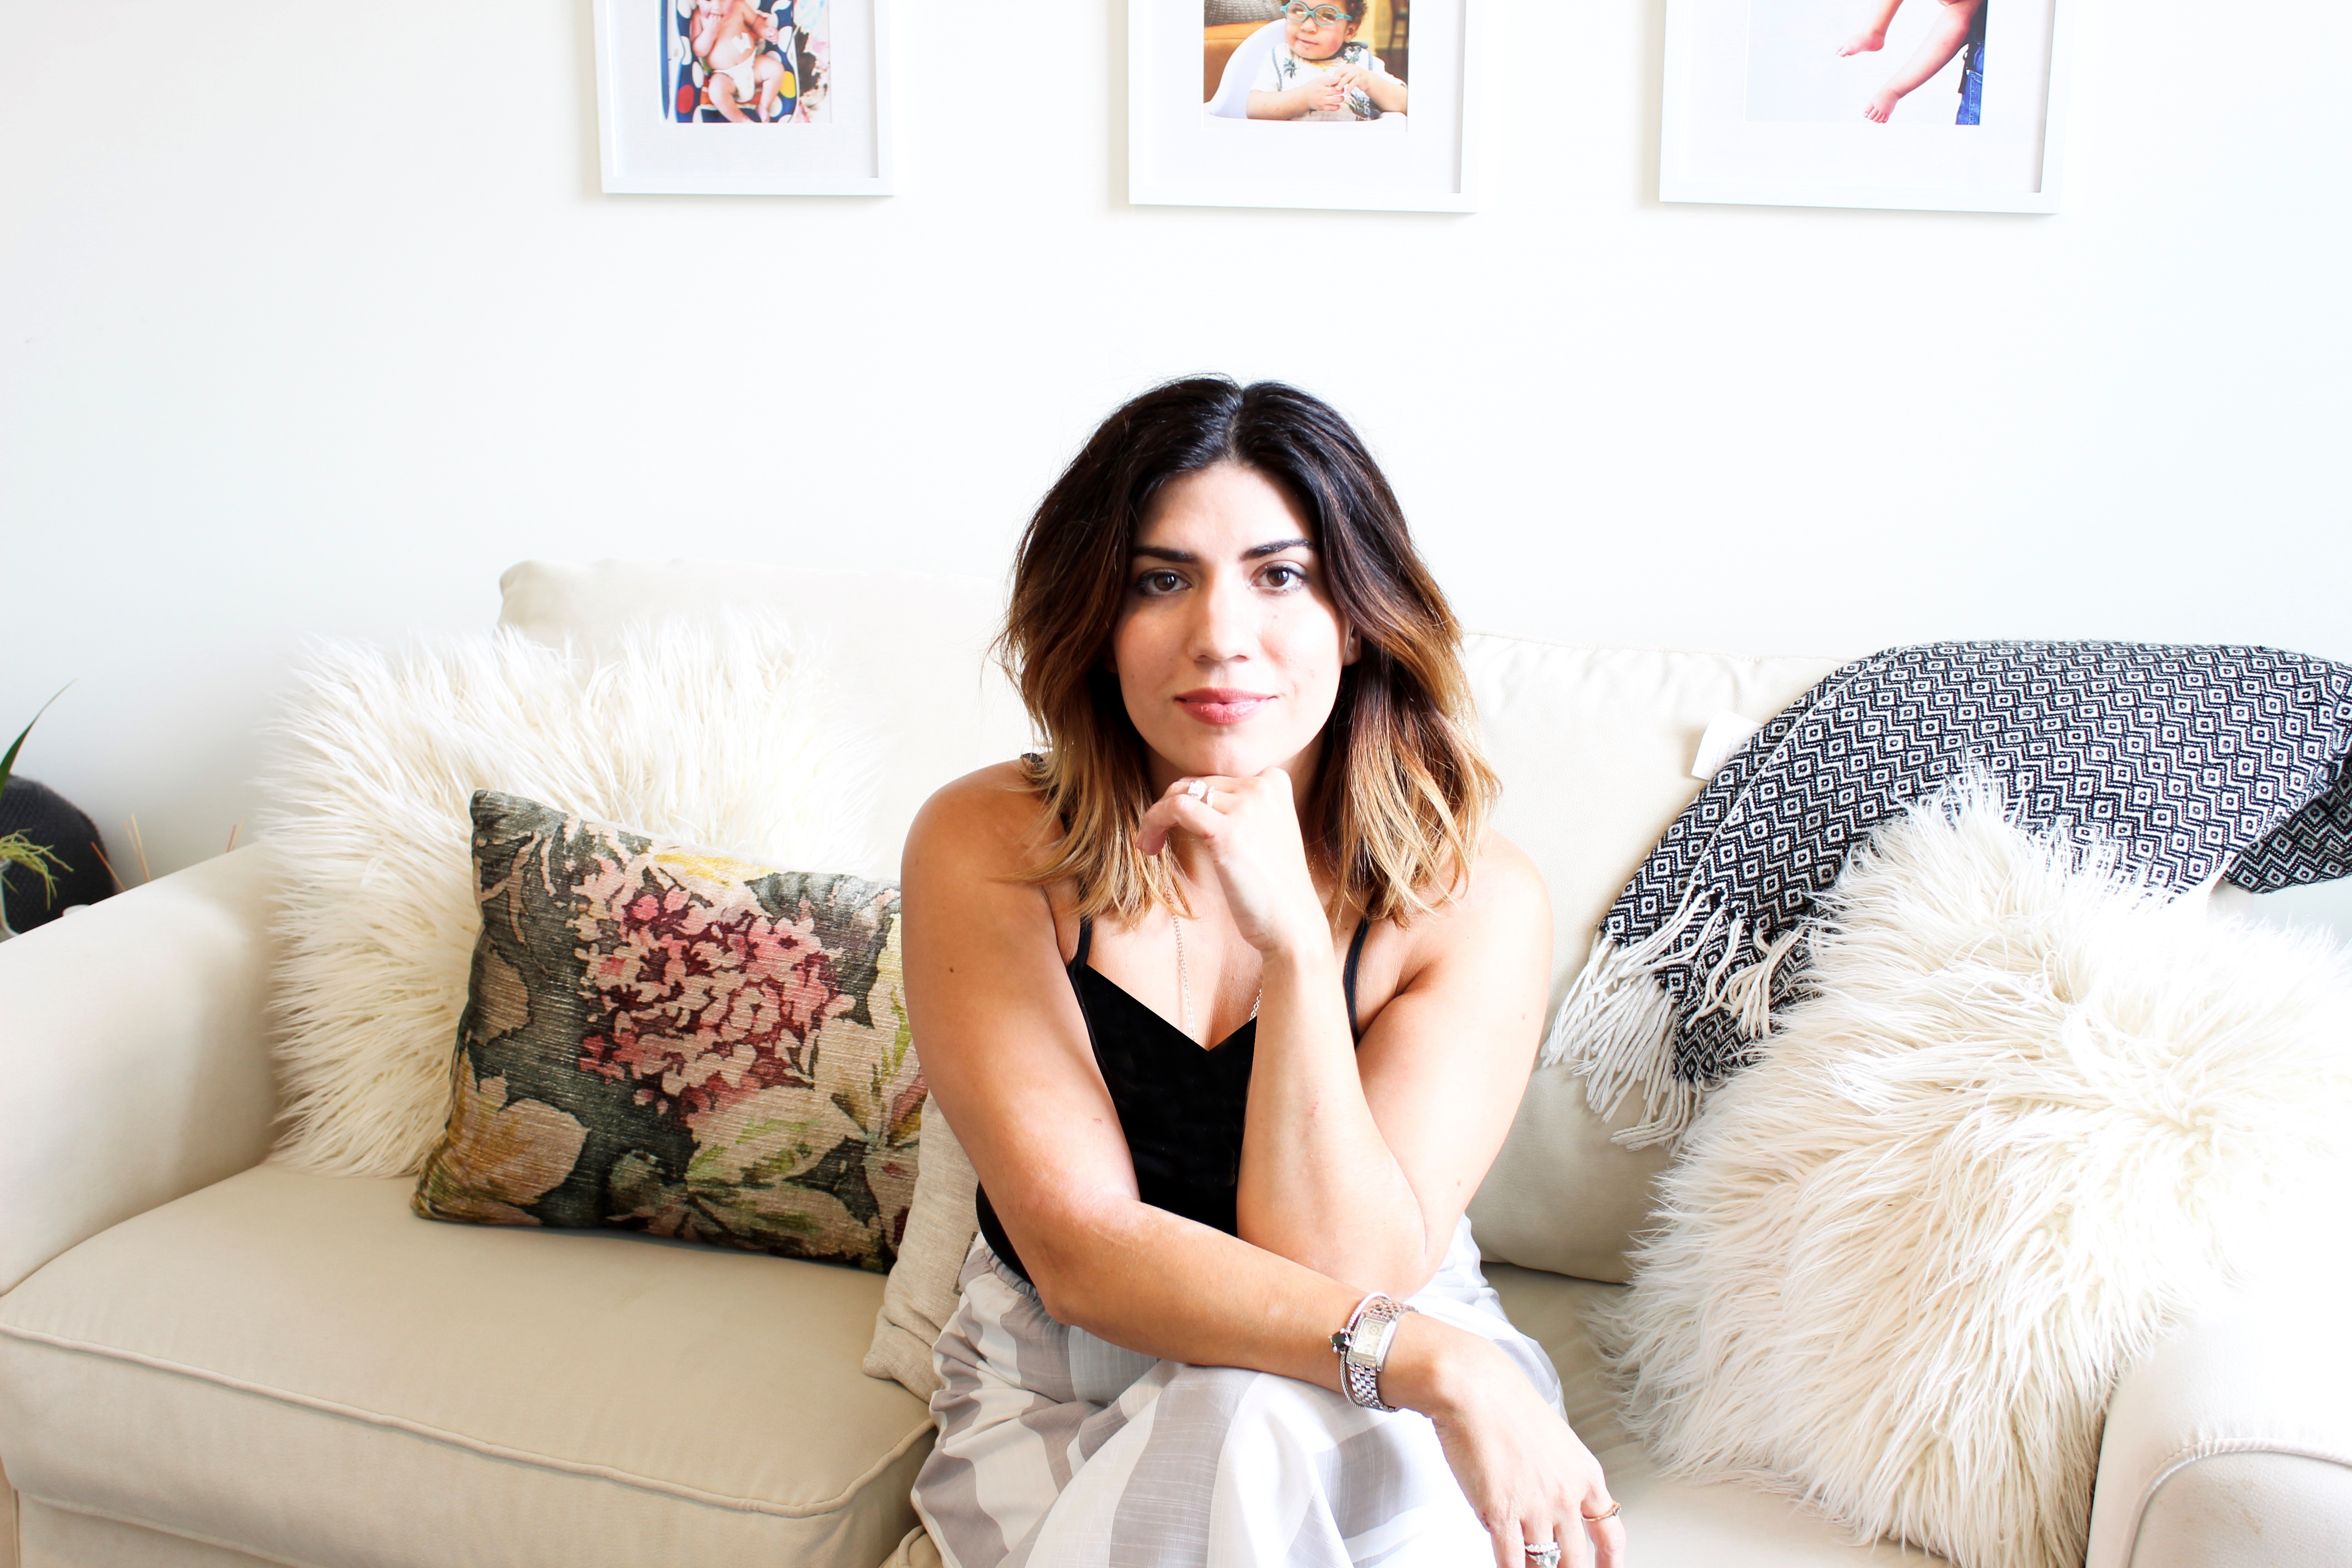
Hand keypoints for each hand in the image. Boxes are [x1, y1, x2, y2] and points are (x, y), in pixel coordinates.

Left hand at [1135, 771, 1325, 958]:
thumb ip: (1240, 810)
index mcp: (1275, 782)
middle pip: (1196, 783)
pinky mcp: (1227, 831)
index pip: (1217, 778)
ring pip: (1181, 792)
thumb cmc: (1273, 887)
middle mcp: (1263, 786)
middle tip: (1155, 839)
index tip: (1178, 825)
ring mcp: (1247, 805)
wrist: (1291, 923)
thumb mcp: (1264, 833)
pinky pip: (1177, 807)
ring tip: (1149, 845)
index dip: (1191, 799)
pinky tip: (1148, 846)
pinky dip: (1154, 821)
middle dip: (1169, 807)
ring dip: (1156, 817)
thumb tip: (1193, 799)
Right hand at [1307, 73, 1347, 112]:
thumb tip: (1339, 79)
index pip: (1333, 80)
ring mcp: (1322, 100)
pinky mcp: (1322, 107)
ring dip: (1341, 98)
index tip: (1340, 81)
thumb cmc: (1312, 87)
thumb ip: (1328, 79)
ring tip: (1341, 97)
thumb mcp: (1318, 79)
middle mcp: (1321, 91)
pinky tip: (1337, 104)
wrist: (1303, 97)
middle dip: (1342, 89)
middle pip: (1337, 90)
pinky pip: (1333, 108)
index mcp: (1320, 83)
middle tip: (1341, 89)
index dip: (1339, 80)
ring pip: (1337, 99)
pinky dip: (1337, 106)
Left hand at [1323, 63, 1368, 93]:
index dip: (1334, 77)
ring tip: (1338, 89)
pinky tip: (1347, 92)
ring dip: (1342, 83)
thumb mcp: (1347, 77)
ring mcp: (1357, 72)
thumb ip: (1340, 79)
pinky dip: (1350, 87)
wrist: (1368, 80)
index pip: (1338, 71)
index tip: (1330, 84)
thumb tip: (1330, 84)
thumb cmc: (1355, 79)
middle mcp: (1352, 67)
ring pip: (1347, 77)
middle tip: (1332, 87)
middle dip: (1337, 80)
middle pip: (1342, 73)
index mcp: (1347, 66)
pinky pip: (1354, 82)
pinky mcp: (1361, 77)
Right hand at [1421, 1336, 1626, 1567]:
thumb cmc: (1507, 1403)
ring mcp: (1535, 1508)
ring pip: (1542, 1562)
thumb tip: (1551, 1502)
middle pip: (1574, 1557)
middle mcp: (1566, 1496)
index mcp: (1585, 1475)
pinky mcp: (1501, 1514)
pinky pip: (1510, 1561)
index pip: (1610, 1534)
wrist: (1475, 1388)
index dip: (1610, 1562)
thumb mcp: (1554, 1439)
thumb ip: (1559, 1475)